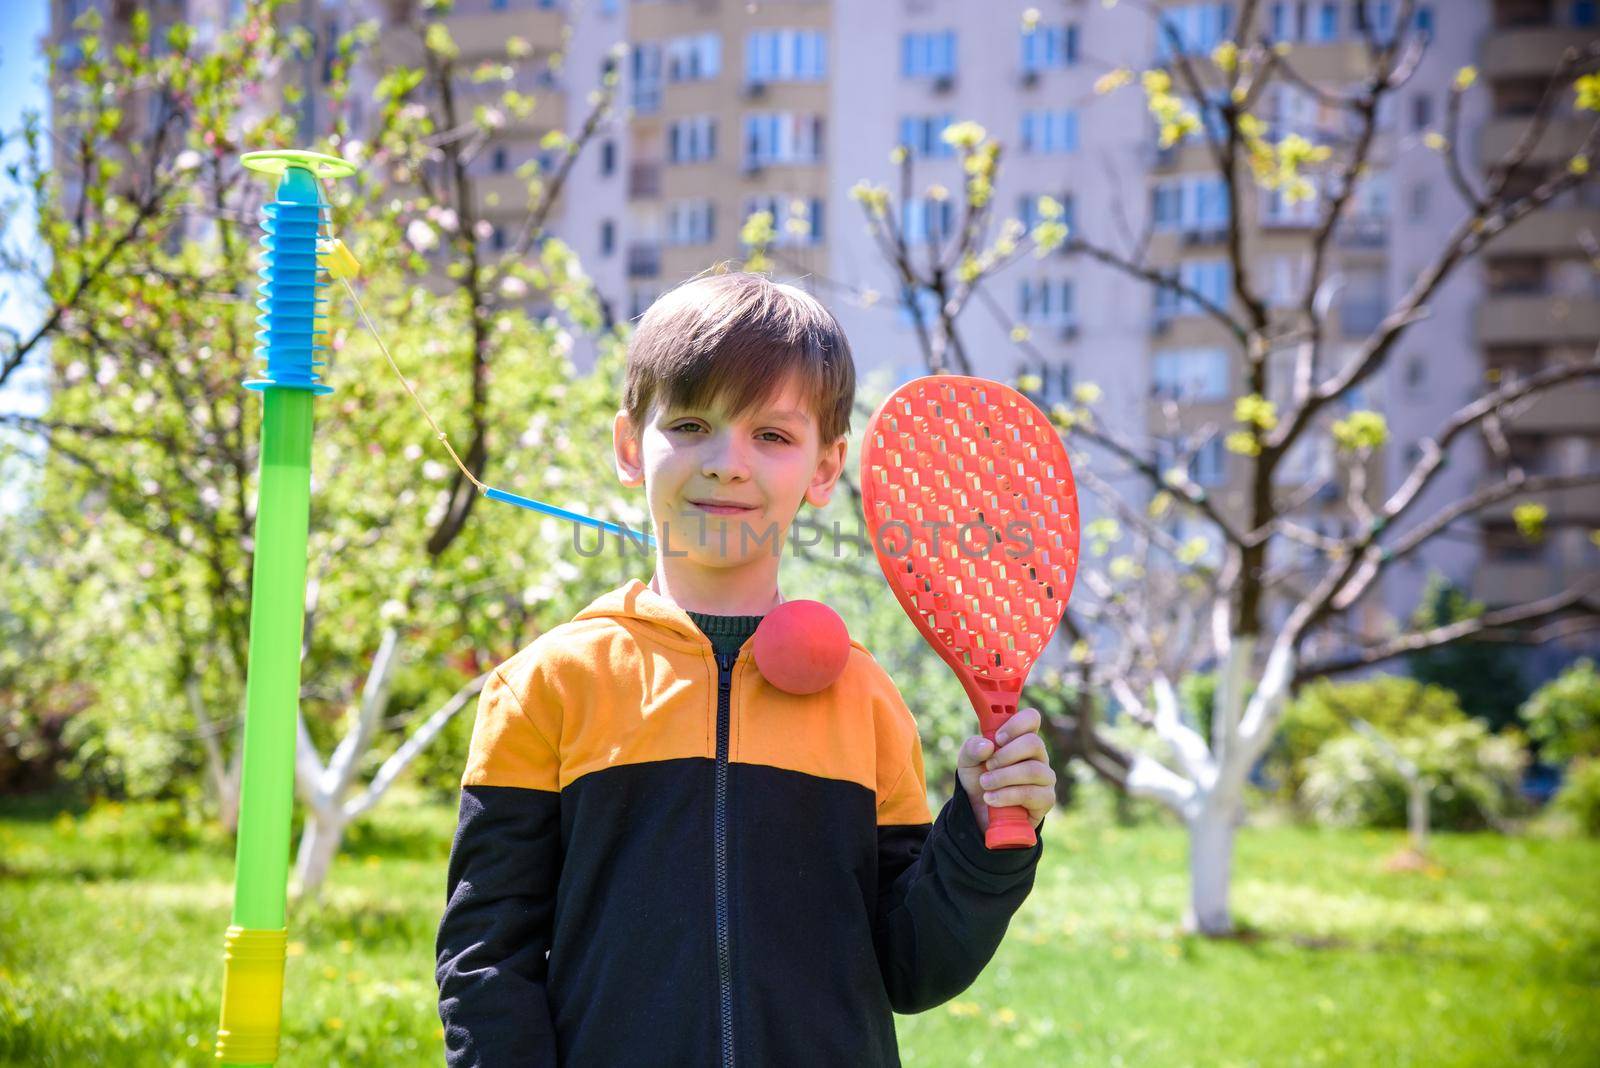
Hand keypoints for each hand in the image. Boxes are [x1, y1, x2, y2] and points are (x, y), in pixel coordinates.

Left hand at [956, 707, 1055, 832]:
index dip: (1016, 724)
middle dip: (1005, 755)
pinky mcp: (1046, 798)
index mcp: (1020, 738)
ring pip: (1033, 770)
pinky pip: (1032, 793)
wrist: (980, 813)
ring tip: (986, 785)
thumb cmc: (979, 780)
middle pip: (1034, 743)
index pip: (1031, 718)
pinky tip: (992, 799)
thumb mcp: (967, 762)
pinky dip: (1007, 796)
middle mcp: (1037, 755)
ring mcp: (1045, 777)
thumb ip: (972, 748)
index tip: (998, 738)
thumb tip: (987, 746)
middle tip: (988, 766)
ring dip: (1003, 777)